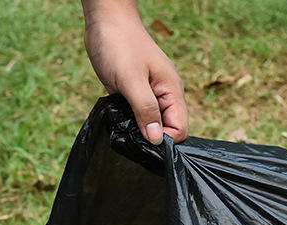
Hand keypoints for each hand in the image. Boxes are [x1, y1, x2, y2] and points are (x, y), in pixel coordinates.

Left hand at [84, 5, 187, 143]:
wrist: (106, 22)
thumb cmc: (120, 46)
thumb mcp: (132, 81)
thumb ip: (145, 110)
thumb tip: (156, 139)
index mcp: (171, 91)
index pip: (180, 129)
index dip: (164, 140)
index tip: (143, 140)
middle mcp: (163, 95)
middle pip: (166, 130)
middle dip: (151, 138)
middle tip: (130, 135)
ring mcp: (149, 96)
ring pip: (151, 125)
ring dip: (139, 131)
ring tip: (123, 126)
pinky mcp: (134, 96)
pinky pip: (137, 118)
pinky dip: (130, 123)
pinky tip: (118, 120)